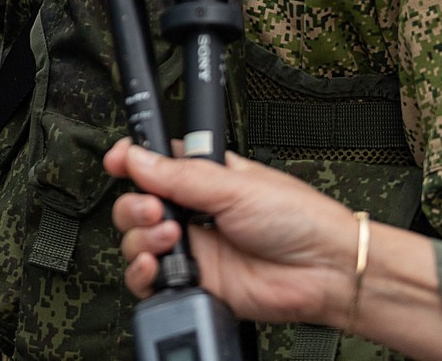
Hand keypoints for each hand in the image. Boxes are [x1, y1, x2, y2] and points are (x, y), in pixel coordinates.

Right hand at [107, 140, 356, 326]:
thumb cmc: (298, 219)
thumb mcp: (235, 185)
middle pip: (136, 204)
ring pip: (136, 241)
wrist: (324, 271)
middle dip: (135, 205)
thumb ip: (179, 175)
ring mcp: (192, 249)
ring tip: (172, 236)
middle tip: (155, 209)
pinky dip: (142, 272)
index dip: (130, 162)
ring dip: (141, 237)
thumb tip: (136, 157)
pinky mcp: (194, 283)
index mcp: (203, 179)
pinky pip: (148, 280)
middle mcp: (193, 213)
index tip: (117, 161)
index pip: (153, 165)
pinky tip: (155, 265)